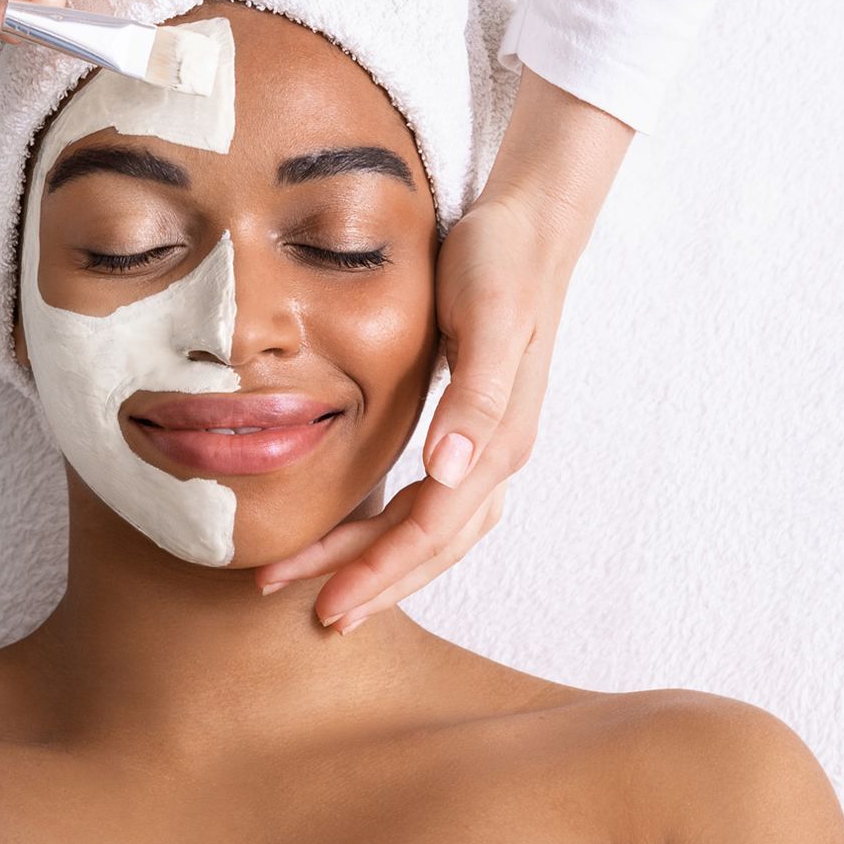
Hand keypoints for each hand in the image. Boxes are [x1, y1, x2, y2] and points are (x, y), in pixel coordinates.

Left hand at [253, 73, 635, 631]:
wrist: (530, 228)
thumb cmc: (500, 262)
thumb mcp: (487, 317)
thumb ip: (475, 395)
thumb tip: (450, 470)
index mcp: (499, 438)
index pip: (433, 528)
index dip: (380, 569)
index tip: (326, 600)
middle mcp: (497, 454)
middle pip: (433, 544)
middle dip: (374, 583)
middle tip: (313, 615)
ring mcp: (489, 447)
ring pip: (437, 533)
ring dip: (385, 566)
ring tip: (326, 590)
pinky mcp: (474, 431)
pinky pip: (438, 506)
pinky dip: (401, 533)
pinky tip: (364, 538)